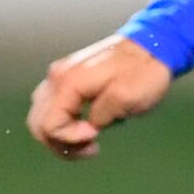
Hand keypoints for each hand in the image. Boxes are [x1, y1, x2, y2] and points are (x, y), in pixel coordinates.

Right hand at [26, 34, 175, 160]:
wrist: (154, 46)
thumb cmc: (144, 73)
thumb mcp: (125, 99)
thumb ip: (98, 117)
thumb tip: (86, 128)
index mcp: (68, 82)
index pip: (49, 125)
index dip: (70, 139)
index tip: (97, 136)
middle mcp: (57, 78)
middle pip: (39, 124)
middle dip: (62, 143)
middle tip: (92, 147)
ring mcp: (60, 77)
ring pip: (43, 117)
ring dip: (61, 136)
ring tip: (90, 141)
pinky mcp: (68, 79)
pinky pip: (54, 109)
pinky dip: (64, 124)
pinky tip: (86, 128)